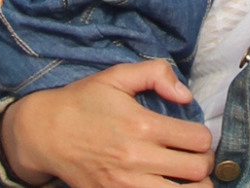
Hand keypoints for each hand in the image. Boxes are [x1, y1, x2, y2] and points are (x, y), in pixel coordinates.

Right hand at [0, 60, 212, 187]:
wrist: (44, 133)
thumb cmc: (82, 103)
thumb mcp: (115, 76)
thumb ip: (155, 74)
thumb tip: (186, 95)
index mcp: (142, 125)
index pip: (198, 140)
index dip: (204, 138)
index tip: (196, 137)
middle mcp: (137, 158)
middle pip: (196, 171)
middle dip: (204, 163)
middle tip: (195, 158)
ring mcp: (125, 184)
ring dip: (192, 186)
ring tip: (186, 178)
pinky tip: (165, 185)